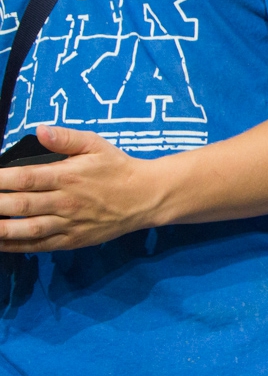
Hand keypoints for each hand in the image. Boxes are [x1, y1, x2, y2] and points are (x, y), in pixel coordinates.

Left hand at [0, 125, 162, 251]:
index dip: (0, 180)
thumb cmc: (117, 168)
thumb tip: (40, 130)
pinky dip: (15, 245)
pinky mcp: (71, 240)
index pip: (26, 178)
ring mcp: (68, 224)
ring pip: (26, 229)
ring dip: (0, 228)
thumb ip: (66, 137)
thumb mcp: (96, 145)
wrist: (145, 196)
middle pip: (20, 205)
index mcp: (68, 176)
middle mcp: (65, 201)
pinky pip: (38, 246)